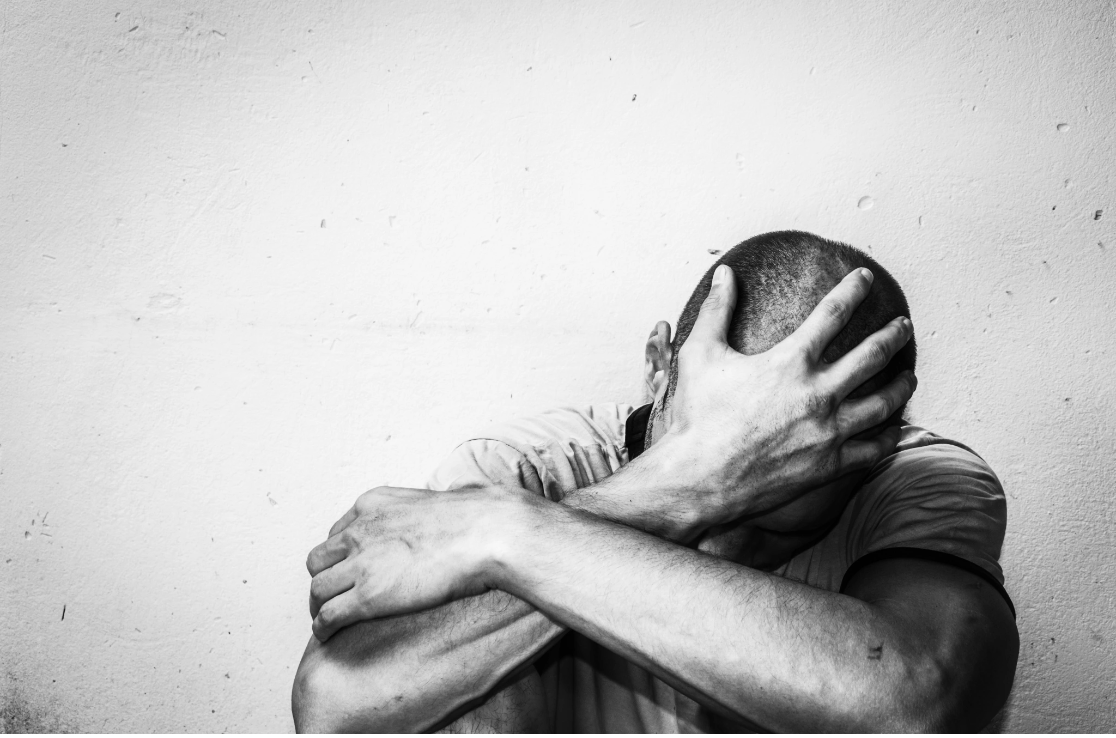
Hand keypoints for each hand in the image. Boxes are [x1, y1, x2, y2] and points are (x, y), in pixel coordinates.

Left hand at [304, 486, 505, 640]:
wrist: (486, 534)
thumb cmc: (478, 518)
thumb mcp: (441, 494)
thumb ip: (438, 501)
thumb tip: (462, 489)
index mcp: (374, 503)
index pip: (337, 532)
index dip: (340, 556)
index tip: (348, 570)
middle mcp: (359, 530)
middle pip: (319, 560)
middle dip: (325, 578)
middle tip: (335, 595)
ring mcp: (361, 564)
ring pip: (317, 589)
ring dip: (319, 606)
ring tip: (327, 619)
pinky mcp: (367, 596)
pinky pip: (329, 615)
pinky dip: (323, 628)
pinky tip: (329, 635)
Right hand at [654, 265, 915, 533]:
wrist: (699, 478)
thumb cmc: (696, 416)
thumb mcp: (699, 354)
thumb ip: (716, 310)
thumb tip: (723, 273)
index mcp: (791, 362)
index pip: (833, 312)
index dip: (853, 289)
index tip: (865, 278)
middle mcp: (818, 394)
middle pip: (872, 355)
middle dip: (893, 335)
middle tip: (904, 325)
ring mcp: (828, 431)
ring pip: (884, 402)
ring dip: (902, 384)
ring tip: (909, 375)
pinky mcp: (829, 465)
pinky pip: (874, 448)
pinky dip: (890, 435)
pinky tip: (895, 427)